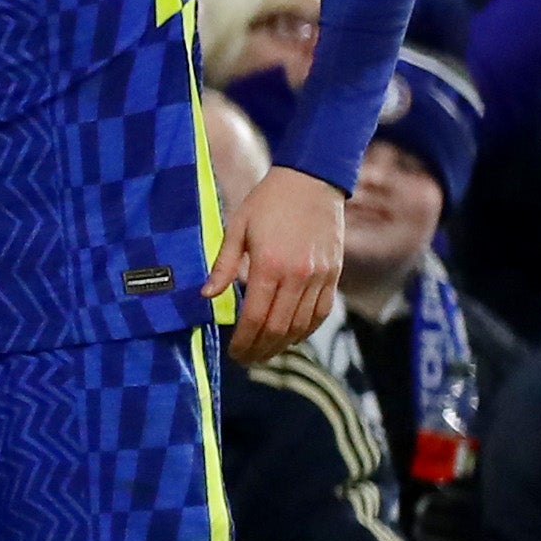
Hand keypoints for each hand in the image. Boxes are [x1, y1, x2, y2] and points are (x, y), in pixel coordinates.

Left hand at [210, 163, 342, 364]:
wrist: (311, 181)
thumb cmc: (267, 202)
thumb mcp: (236, 228)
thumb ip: (223, 266)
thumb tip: (206, 296)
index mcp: (270, 266)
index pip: (256, 317)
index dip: (244, 341)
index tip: (234, 353)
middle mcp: (298, 276)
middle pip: (279, 328)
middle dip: (261, 349)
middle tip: (246, 360)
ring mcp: (320, 276)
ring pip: (303, 325)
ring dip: (283, 345)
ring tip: (265, 353)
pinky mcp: (334, 273)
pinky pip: (322, 312)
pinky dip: (307, 329)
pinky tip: (292, 337)